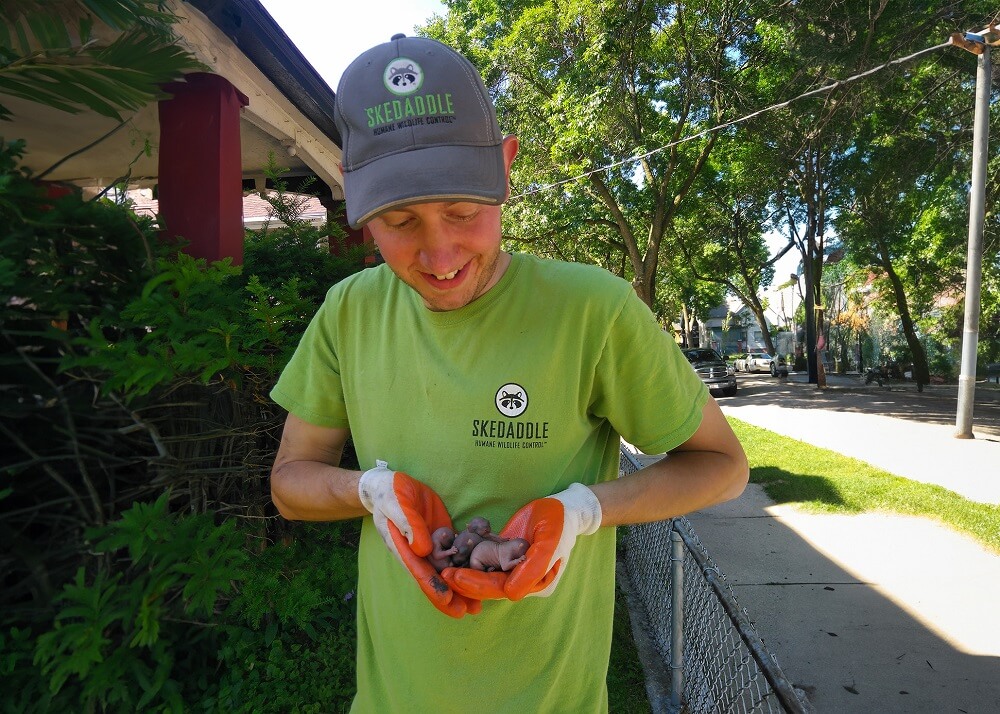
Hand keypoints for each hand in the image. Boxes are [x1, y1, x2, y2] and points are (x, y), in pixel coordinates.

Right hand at [359, 461, 480, 617]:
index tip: (450, 602)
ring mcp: (430, 545)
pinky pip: (455, 552)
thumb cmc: (389, 492)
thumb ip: (409, 524)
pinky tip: (482, 574)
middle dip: (452, 595)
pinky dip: (466, 564)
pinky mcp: (440, 536)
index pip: (420, 572)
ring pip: (447, 569)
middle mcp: (417, 552)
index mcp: (404, 548)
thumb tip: (422, 549)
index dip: (435, 588)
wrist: (390, 484)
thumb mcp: (396, 503)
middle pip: (435, 578)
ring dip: (462, 585)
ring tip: (479, 603)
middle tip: (470, 611)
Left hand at [441, 483, 602, 600]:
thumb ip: (533, 568)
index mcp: (533, 582)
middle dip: (464, 578)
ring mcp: (511, 565)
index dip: (476, 584)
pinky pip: (484, 556)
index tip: (455, 577)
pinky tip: (451, 548)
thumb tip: (511, 594)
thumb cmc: (559, 522)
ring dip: (463, 568)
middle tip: (442, 573)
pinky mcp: (503, 552)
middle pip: (486, 583)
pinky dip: (469, 553)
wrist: (563, 507)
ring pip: (482, 570)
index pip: (499, 587)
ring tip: (442, 564)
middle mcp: (520, 578)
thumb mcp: (550, 542)